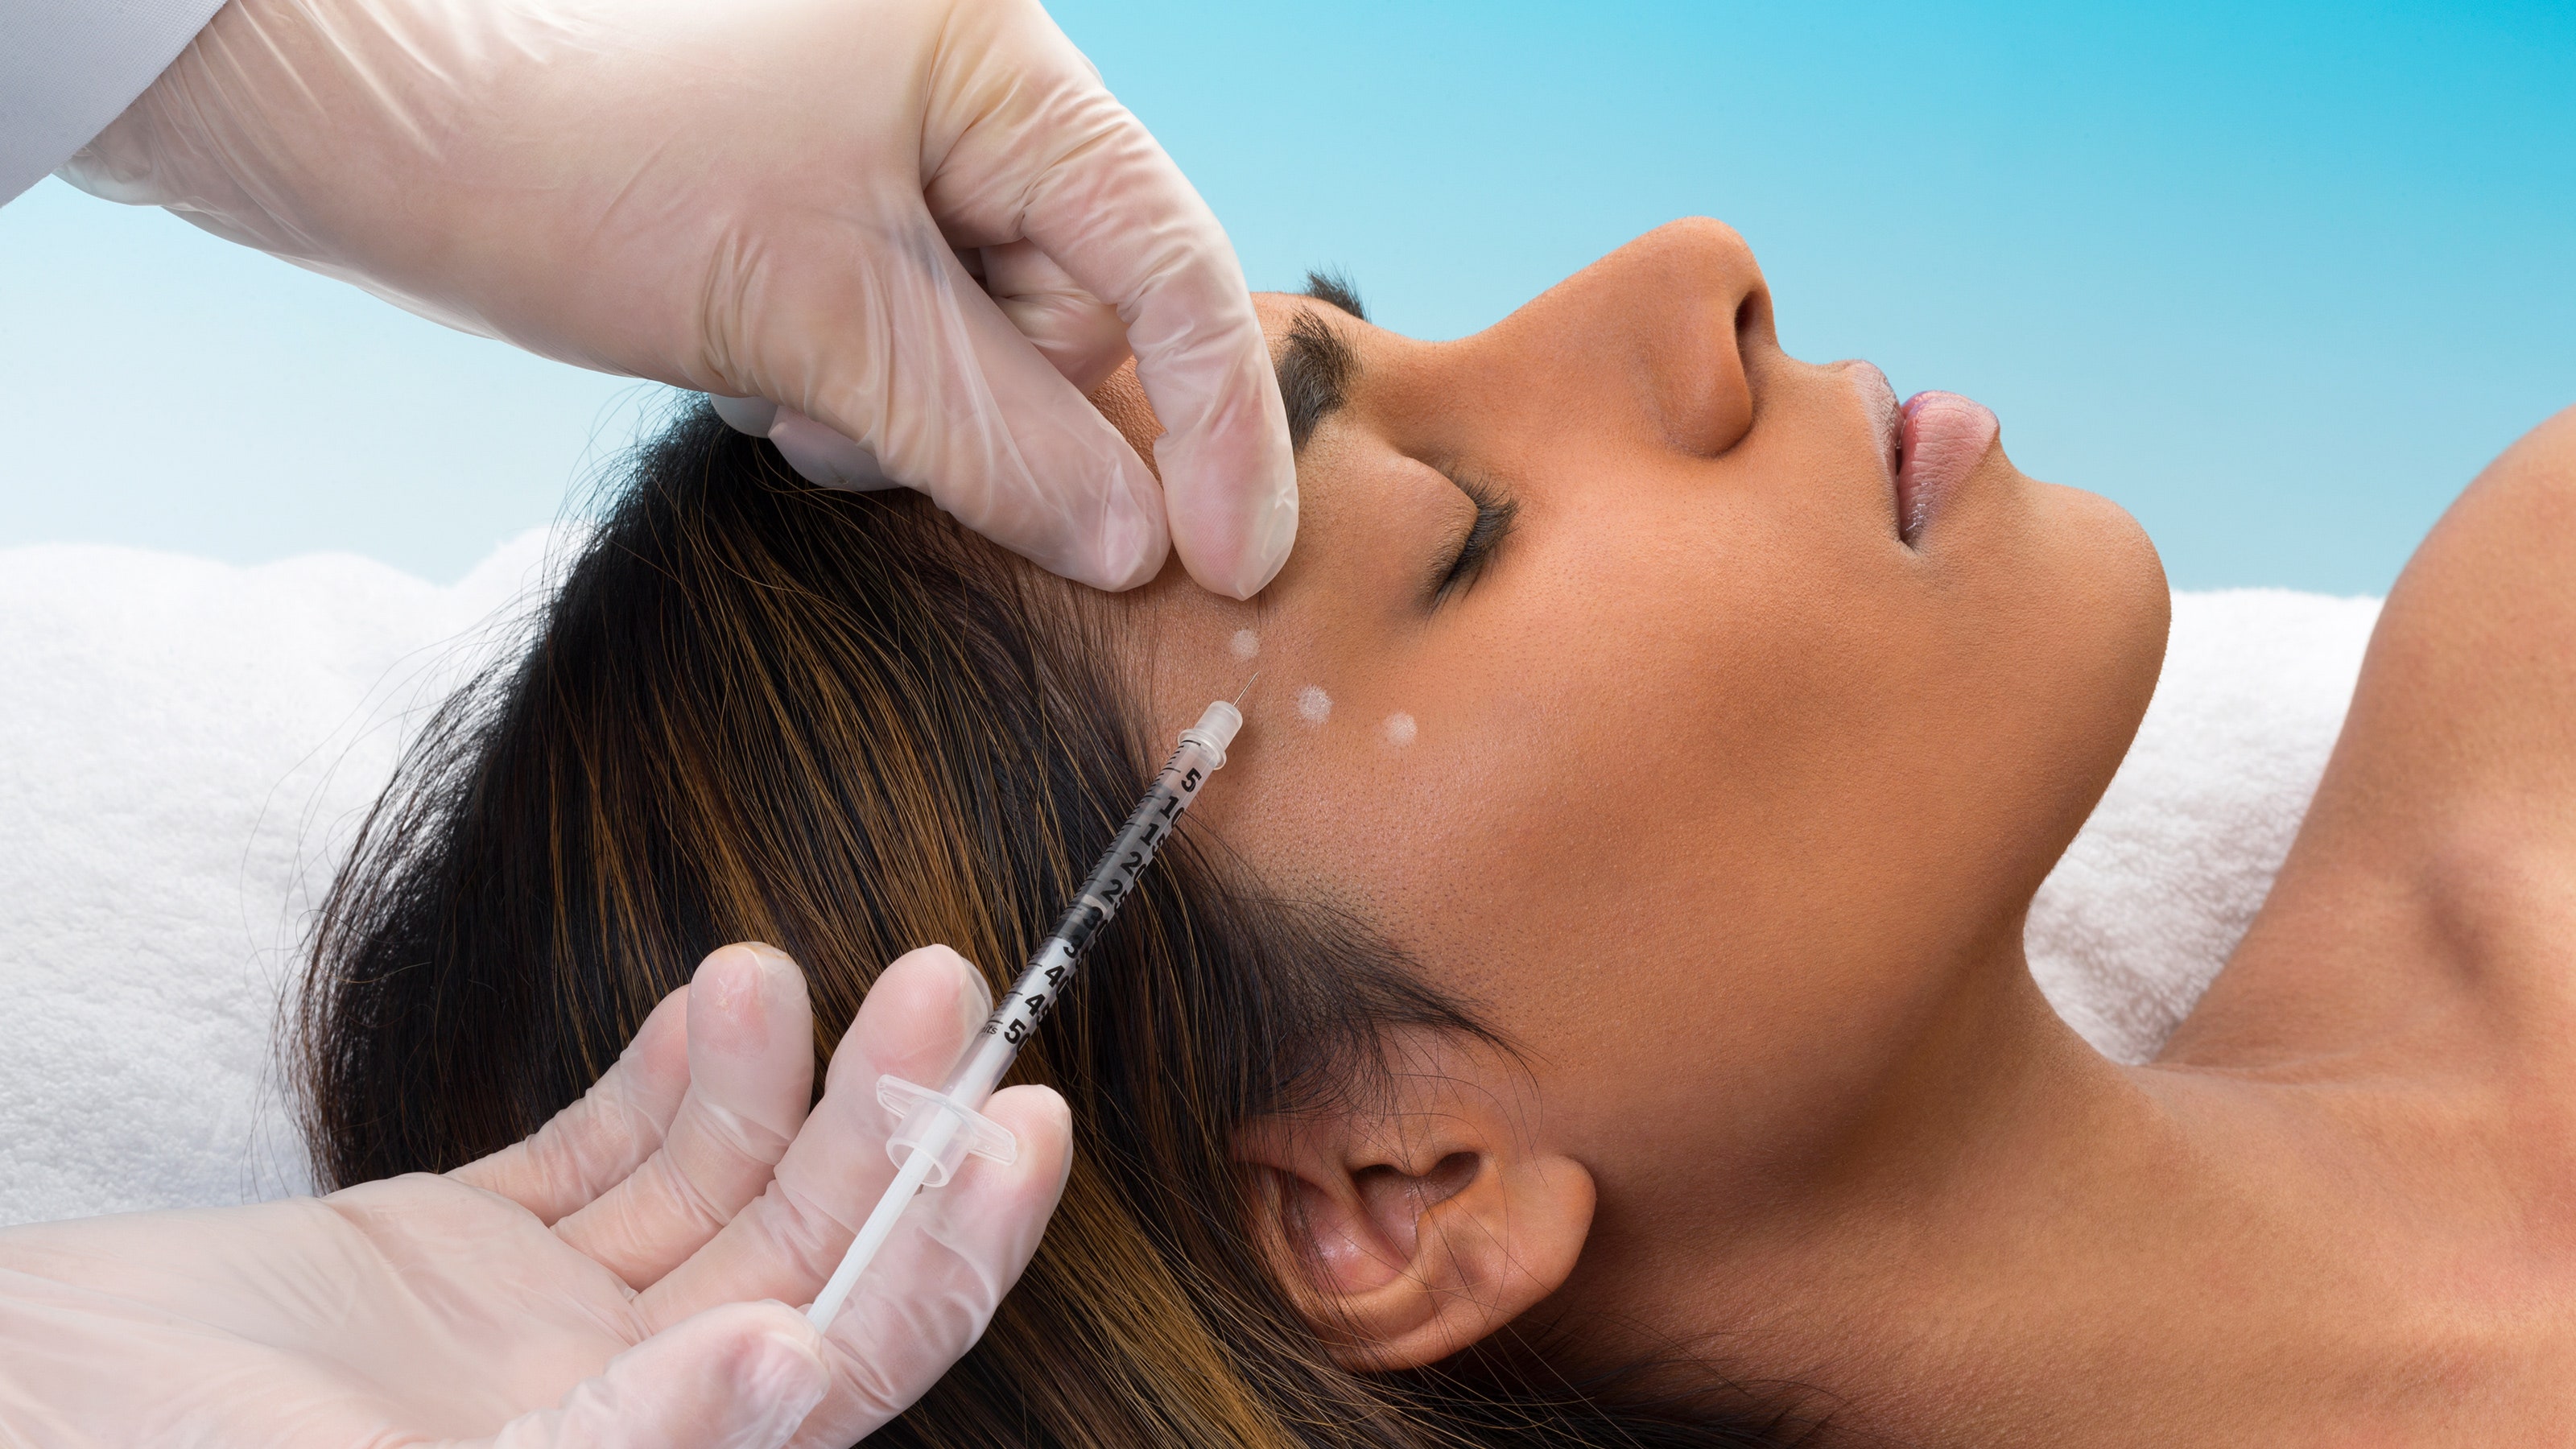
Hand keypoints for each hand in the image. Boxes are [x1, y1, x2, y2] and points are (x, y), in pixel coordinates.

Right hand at [0, 943, 1067, 1446]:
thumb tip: (790, 1371)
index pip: (839, 1378)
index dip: (941, 1265)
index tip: (1007, 1134)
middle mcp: (607, 1418)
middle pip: (806, 1270)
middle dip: (891, 1137)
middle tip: (956, 999)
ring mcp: (534, 1333)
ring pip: (720, 1198)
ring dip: (787, 1083)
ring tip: (814, 969)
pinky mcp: (453, 1250)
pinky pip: (602, 1156)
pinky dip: (671, 1078)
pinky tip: (725, 996)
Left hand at [63, 0, 1295, 596]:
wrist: (380, 126)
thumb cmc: (585, 169)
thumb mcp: (813, 320)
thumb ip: (997, 439)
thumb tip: (1138, 547)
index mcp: (998, 63)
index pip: (1167, 262)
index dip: (1214, 426)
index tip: (1232, 567)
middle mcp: (974, 94)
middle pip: (1083, 318)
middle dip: (999, 414)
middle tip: (860, 430)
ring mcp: (905, 153)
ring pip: (996, 353)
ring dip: (909, 416)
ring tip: (779, 383)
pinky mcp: (840, 211)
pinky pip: (917, 348)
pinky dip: (857, 394)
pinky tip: (762, 371)